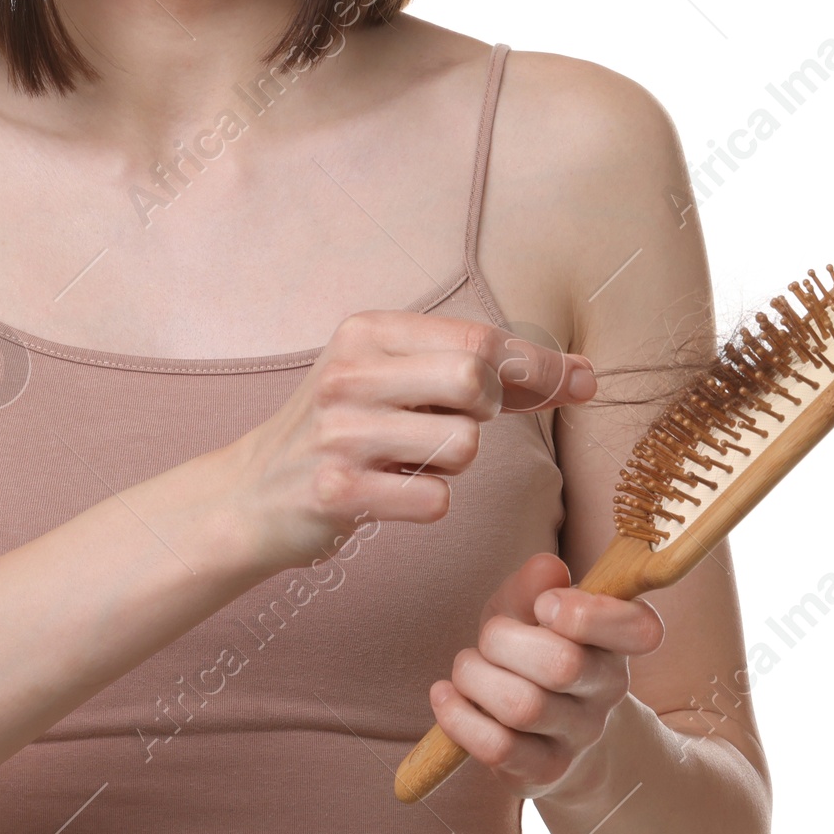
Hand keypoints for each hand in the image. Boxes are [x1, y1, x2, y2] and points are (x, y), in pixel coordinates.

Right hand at [227, 313, 595, 572]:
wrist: (251, 493)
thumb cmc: (343, 428)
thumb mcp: (392, 376)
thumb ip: (478, 369)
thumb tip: (582, 374)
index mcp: (366, 331)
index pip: (478, 336)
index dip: (538, 365)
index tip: (582, 382)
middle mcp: (350, 373)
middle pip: (477, 382)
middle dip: (487, 412)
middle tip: (453, 424)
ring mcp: (340, 432)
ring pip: (462, 445)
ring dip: (453, 463)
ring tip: (409, 459)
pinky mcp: (337, 491)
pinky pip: (435, 500)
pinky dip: (427, 502)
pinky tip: (392, 493)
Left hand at [428, 552, 665, 800]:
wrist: (542, 728)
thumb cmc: (531, 647)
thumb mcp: (528, 606)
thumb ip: (534, 584)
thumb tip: (548, 568)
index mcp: (617, 639)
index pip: (639, 629)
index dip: (588, 613)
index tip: (545, 606)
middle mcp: (609, 690)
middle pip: (562, 665)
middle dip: (502, 641)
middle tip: (488, 639)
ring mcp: (580, 736)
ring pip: (523, 707)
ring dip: (475, 676)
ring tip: (467, 668)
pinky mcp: (545, 772)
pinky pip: (499, 748)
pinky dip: (459, 716)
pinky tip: (446, 696)